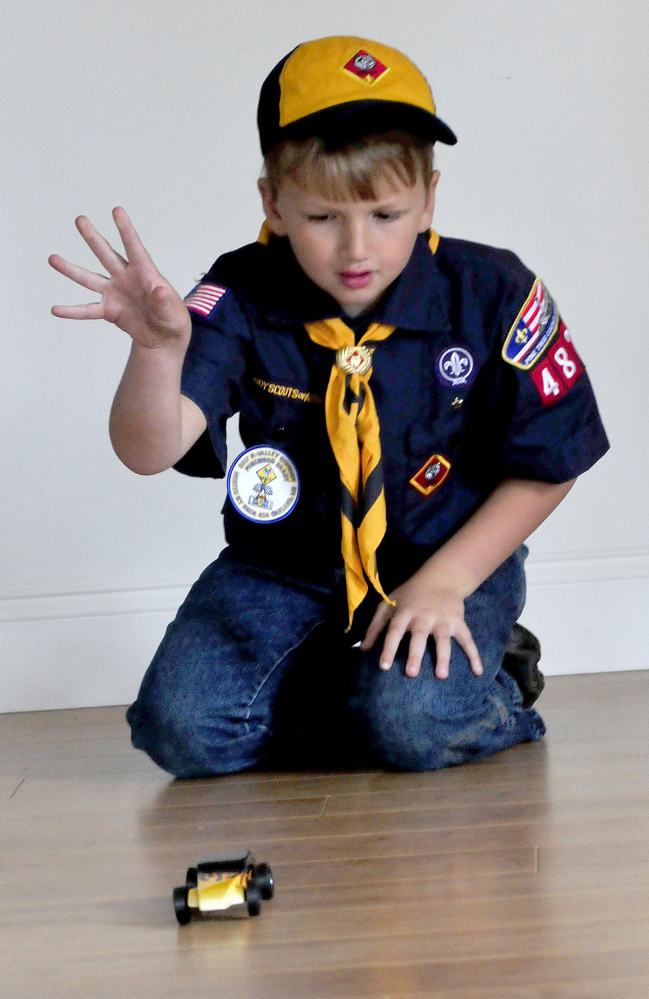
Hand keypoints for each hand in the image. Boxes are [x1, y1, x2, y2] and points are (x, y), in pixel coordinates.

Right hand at [49, 208, 190, 348]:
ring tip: (52, 259)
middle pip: (106, 255)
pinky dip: (72, 312)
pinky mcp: (108, 311)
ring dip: (71, 269)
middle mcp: (125, 277)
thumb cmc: (172, 319)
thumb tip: (159, 291)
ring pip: (89, 279)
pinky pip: (87, 311)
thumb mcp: (172, 312)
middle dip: (93, 238)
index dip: (126, 230)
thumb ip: (164, 302)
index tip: (117, 210)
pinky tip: (56, 310)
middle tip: (80, 220)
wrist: (162, 338)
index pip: (134, 248)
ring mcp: (114, 292)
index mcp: (145, 273)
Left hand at [360, 571, 482, 679]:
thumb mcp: (388, 604)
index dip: (388, 647)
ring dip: (443, 657)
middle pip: (419, 636)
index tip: (384, 666)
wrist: (441, 577)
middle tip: (412, 674)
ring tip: (441, 676)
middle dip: (416, 654)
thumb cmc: (409, 595)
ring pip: (443, 639)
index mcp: (405, 612)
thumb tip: (363, 649)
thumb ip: (375, 626)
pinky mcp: (458, 622)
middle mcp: (424, 616)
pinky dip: (474, 655)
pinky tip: (477, 671)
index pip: (394, 630)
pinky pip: (467, 639)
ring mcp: (443, 619)